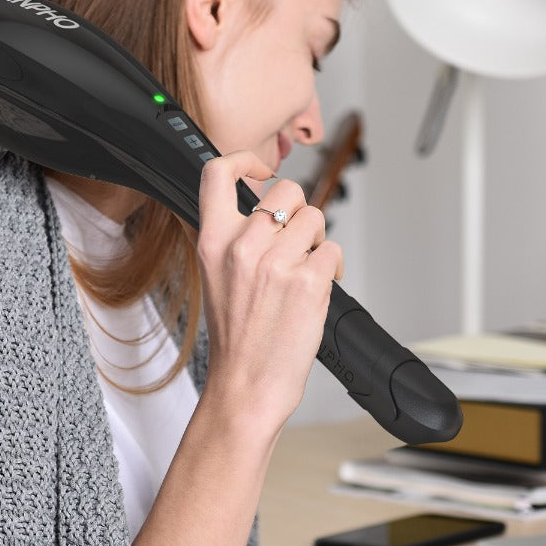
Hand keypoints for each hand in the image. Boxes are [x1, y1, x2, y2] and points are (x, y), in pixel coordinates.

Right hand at [195, 151, 342, 434]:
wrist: (245, 384)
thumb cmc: (235, 338)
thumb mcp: (214, 277)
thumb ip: (231, 238)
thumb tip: (262, 209)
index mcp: (212, 241)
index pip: (218, 173)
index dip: (244, 161)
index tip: (260, 171)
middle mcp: (241, 246)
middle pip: (287, 190)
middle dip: (300, 212)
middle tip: (295, 242)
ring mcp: (276, 263)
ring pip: (317, 219)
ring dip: (318, 242)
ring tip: (303, 272)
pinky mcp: (308, 282)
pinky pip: (333, 251)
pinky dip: (332, 268)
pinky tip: (316, 289)